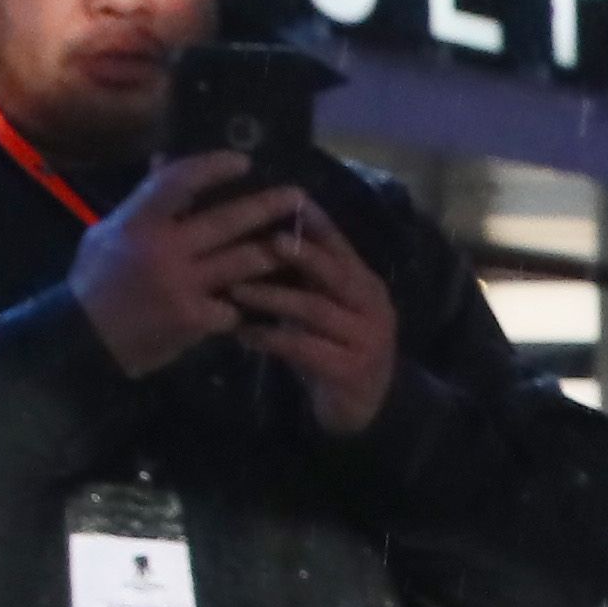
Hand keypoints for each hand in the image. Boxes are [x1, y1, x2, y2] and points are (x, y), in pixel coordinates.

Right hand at [68, 150, 287, 377]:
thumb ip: (143, 202)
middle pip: (226, 221)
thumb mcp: (107, 233)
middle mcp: (162, 250)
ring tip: (296, 245)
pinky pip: (235, 306)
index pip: (179, 182)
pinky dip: (246, 302)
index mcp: (136, 223)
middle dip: (267, 207)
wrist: (85, 340)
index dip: (212, 167)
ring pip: (243, 263)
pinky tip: (261, 300)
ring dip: (271, 253)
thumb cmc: (96, 280)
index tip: (242, 161)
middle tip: (298, 197)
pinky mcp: (195, 320)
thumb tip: (165, 161)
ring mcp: (182, 286)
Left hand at [231, 190, 400, 437]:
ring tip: (234, 288)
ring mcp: (365, 340)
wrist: (363, 407)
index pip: (341, 246)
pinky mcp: (350, 370)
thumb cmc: (333, 347)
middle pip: (335, 272)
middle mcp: (373, 307)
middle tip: (264, 239)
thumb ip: (306, 277)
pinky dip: (270, 339)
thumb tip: (264, 233)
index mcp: (365, 285)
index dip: (317, 224)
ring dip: (272, 297)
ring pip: (315, 309)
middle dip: (300, 253)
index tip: (288, 199)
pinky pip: (305, 348)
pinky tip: (243, 334)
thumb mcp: (324, 307)